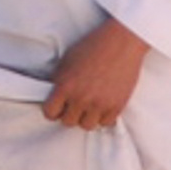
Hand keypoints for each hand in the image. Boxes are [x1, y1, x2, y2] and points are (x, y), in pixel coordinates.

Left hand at [44, 15, 150, 130]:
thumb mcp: (66, 61)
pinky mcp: (117, 106)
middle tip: (73, 105)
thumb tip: (53, 94)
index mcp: (65, 86)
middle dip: (68, 113)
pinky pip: (106, 123)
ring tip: (87, 107)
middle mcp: (81, 98)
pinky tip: (101, 107)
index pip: (50, 112)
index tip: (56, 107)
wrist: (120, 43)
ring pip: (87, 126)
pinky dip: (102, 117)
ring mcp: (100, 104)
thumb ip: (59, 80)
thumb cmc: (91, 47)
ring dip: (85, 117)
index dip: (51, 111)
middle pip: (68, 122)